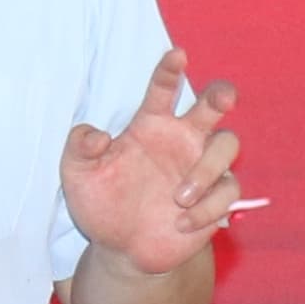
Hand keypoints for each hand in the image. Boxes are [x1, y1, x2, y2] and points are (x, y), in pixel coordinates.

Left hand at [62, 49, 245, 276]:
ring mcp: (201, 167)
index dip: (170, 70)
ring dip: (207, 169)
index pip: (164, 88)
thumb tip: (98, 135)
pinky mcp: (216, 197)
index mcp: (151, 124)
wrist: (120, 248)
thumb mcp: (76, 176)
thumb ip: (78, 148)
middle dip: (221, 95)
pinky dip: (207, 207)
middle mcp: (182, 139)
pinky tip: (181, 223)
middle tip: (222, 99)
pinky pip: (228, 191)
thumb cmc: (101, 203)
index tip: (176, 55)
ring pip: (227, 145)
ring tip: (178, 197)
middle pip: (213, 105)